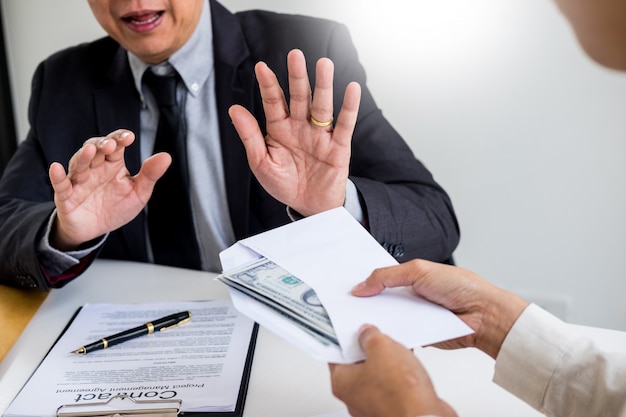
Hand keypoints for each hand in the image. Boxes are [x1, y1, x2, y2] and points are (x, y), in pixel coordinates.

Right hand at [49, 129, 170, 250]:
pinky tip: (56, 168)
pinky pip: (61, 185)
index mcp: (112, 165)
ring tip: (89, 150)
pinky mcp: (66, 197)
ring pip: (78, 164)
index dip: (120, 139)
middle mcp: (94, 169)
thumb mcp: (138, 193)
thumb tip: (166, 156)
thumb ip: (150, 175)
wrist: (96, 230)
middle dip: (101, 145)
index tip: (129, 137)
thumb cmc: (117, 207)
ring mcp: (79, 181)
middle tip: (110, 144)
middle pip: (94, 150)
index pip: (115, 146)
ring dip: (83, 156)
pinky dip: (57, 177)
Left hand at [228, 49, 361, 216]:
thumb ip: (250, 135)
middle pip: (300, 97)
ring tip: (323, 64)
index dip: (268, 85)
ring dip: (323, 85)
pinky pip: (344, 125)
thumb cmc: (284, 184)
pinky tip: (350, 88)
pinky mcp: (338, 147)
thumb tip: (234, 108)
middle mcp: (300, 127)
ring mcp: (320, 135)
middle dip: (297, 76)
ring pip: (321, 106)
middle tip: (295, 54)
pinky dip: (348, 107)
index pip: (273, 102)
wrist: (308, 207)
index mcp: (280, 129)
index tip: (261, 67)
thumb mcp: (261, 163)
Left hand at [329, 324, 456, 416]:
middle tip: (381, 338)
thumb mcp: (381, 347)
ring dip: (388, 362)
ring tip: (400, 352)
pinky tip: (410, 367)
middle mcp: (355, 397)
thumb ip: (370, 336)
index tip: (356, 329)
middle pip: (358, 364)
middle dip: (371, 349)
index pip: (337, 354)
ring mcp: (374, 404)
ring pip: (377, 375)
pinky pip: (393, 386)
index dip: (347, 338)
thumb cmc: (400, 394)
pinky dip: (400, 376)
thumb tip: (367, 333)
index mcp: (342, 382)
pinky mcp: (393, 408)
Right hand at [352, 259, 528, 358]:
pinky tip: (380, 333)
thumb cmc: (461, 286)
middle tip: (346, 305)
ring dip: (377, 320)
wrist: (483, 314)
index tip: (346, 288)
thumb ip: (387, 276)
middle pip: (380, 301)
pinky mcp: (419, 335)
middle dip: (366, 303)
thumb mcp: (418, 270)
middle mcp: (410, 297)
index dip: (364, 283)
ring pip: (387, 319)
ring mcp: (414, 317)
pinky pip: (400, 335)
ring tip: (357, 320)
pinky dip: (391, 335)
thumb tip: (361, 286)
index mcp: (409, 278)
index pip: (380, 280)